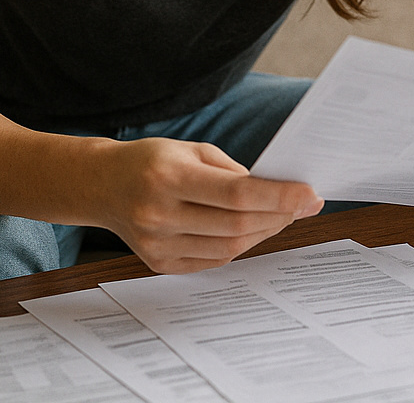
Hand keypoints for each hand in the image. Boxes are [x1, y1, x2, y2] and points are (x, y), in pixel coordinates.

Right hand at [101, 137, 321, 273]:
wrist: (102, 185)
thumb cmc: (153, 161)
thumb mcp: (191, 150)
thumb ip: (233, 172)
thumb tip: (279, 193)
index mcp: (168, 178)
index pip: (236, 194)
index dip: (279, 196)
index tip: (310, 193)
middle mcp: (160, 214)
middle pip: (237, 225)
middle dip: (279, 215)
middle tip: (305, 203)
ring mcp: (157, 244)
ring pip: (230, 246)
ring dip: (264, 231)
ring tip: (282, 215)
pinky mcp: (159, 263)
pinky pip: (214, 259)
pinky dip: (240, 244)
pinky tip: (252, 229)